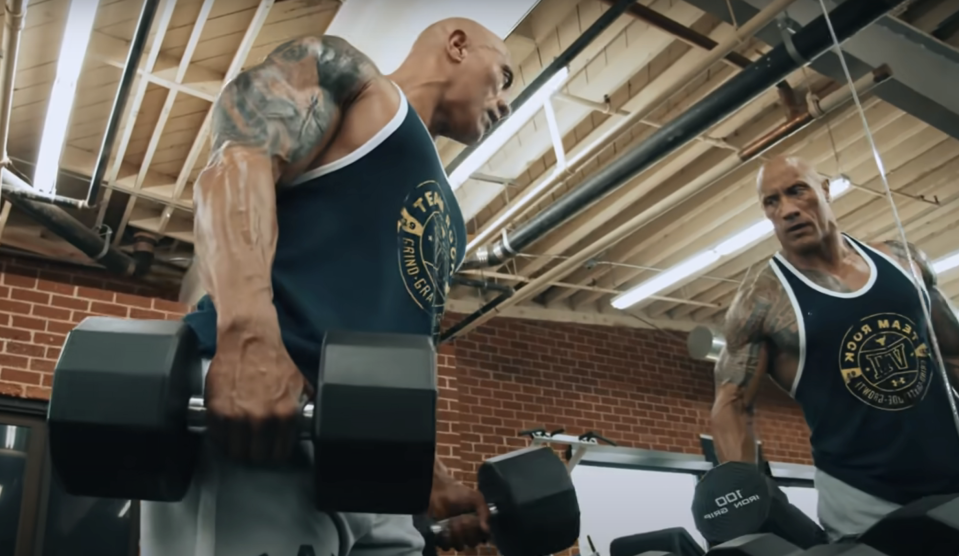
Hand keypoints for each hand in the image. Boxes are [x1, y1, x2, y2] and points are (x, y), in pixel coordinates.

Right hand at [206, 320, 308, 464]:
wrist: (249, 340)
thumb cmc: (273, 359)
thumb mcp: (298, 382)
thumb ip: (302, 404)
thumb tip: (308, 419)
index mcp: (285, 414)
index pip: (279, 453)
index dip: (275, 453)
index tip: (270, 450)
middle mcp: (262, 419)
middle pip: (256, 456)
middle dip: (256, 453)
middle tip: (253, 447)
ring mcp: (237, 416)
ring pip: (235, 451)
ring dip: (236, 449)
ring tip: (238, 442)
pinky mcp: (217, 410)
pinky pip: (217, 437)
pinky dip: (220, 438)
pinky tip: (226, 432)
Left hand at [429, 476, 490, 550]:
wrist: (437, 491)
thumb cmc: (458, 493)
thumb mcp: (476, 498)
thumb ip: (485, 512)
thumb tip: (486, 530)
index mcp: (478, 523)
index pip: (483, 537)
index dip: (480, 533)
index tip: (476, 524)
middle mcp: (468, 532)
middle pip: (472, 543)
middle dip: (467, 532)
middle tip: (461, 520)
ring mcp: (455, 536)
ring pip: (460, 546)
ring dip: (456, 535)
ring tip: (451, 522)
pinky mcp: (442, 537)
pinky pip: (446, 547)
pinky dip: (445, 539)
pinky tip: (444, 529)